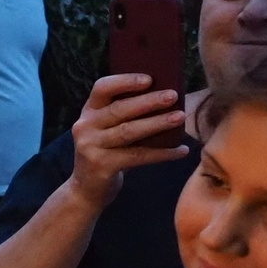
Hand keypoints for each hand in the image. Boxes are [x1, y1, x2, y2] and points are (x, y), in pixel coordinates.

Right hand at [68, 74, 187, 207]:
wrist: (86, 189)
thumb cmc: (106, 152)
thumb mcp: (106, 129)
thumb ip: (123, 114)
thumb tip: (164, 96)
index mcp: (89, 112)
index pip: (102, 88)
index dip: (125, 81)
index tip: (150, 79)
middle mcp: (85, 127)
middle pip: (119, 110)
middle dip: (148, 101)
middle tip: (173, 95)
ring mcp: (91, 147)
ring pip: (129, 131)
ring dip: (157, 123)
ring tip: (180, 117)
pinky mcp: (102, 166)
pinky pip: (137, 156)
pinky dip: (162, 154)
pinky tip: (181, 151)